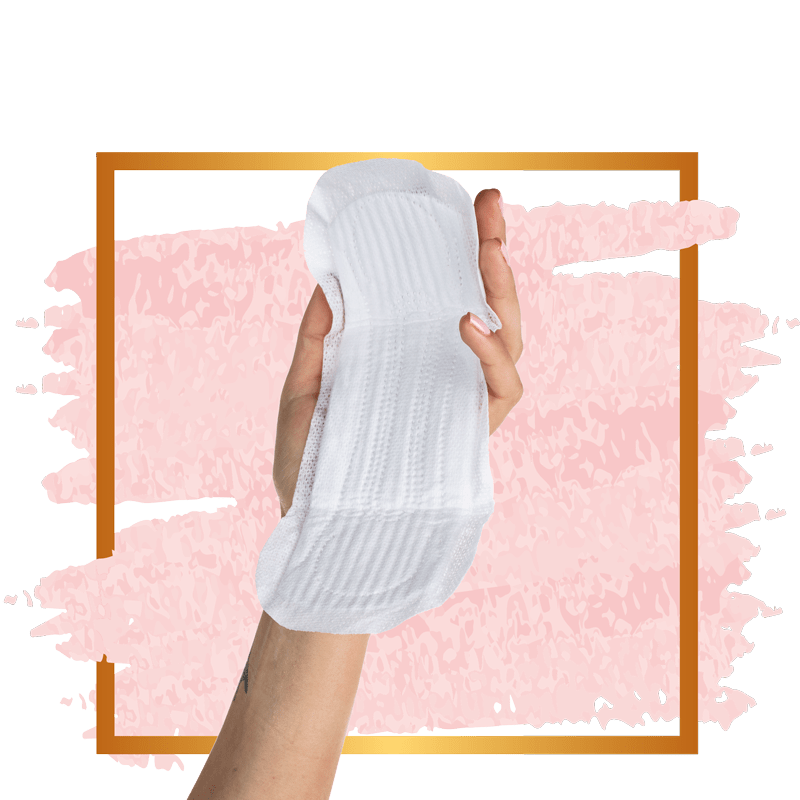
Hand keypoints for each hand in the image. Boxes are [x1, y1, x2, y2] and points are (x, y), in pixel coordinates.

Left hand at [273, 188, 524, 516]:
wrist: (313, 527)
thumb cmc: (310, 463)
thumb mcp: (304, 388)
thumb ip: (320, 337)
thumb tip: (329, 279)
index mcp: (408, 362)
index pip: (448, 299)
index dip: (463, 254)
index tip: (470, 208)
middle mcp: (442, 378)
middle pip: (488, 309)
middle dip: (493, 254)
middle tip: (490, 208)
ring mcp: (458, 404)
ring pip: (508, 342)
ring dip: (503, 294)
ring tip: (487, 253)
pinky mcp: (468, 434)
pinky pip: (501, 391)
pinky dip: (492, 357)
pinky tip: (467, 324)